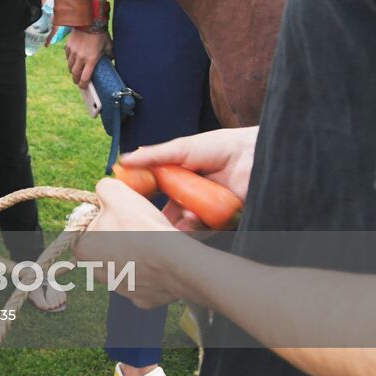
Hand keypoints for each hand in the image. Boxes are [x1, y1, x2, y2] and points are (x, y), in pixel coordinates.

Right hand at [64, 28, 109, 86]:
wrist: (89, 21)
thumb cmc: (100, 34)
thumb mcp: (108, 45)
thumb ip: (109, 54)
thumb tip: (111, 60)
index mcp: (91, 60)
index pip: (85, 77)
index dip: (84, 85)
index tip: (84, 87)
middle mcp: (80, 58)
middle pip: (75, 74)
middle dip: (76, 80)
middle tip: (78, 82)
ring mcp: (73, 52)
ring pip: (70, 66)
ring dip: (72, 71)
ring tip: (75, 72)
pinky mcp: (68, 46)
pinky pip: (67, 57)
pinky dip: (70, 61)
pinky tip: (73, 60)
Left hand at [74, 178, 188, 308]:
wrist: (174, 259)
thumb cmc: (140, 227)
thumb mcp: (115, 192)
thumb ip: (103, 188)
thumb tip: (104, 190)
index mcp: (83, 249)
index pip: (84, 228)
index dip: (101, 215)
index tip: (117, 212)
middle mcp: (97, 272)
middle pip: (105, 247)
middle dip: (118, 235)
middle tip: (137, 224)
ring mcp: (121, 288)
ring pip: (126, 264)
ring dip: (136, 253)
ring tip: (153, 241)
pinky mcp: (143, 299)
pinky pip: (146, 280)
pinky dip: (153, 270)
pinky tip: (161, 259)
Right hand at [119, 126, 255, 229]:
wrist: (252, 153)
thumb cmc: (219, 146)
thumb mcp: (180, 148)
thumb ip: (153, 156)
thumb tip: (123, 160)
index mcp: (179, 179)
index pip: (156, 193)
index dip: (143, 199)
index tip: (129, 202)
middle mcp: (191, 196)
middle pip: (168, 213)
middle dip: (157, 219)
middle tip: (146, 221)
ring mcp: (206, 209)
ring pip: (184, 225)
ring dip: (176, 223)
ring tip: (176, 214)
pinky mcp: (222, 220)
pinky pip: (205, 229)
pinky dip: (195, 226)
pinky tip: (191, 216)